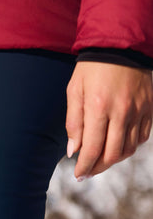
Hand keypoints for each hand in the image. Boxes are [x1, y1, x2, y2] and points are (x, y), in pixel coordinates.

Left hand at [65, 61, 152, 179]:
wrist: (121, 43)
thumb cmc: (92, 67)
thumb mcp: (74, 91)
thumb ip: (73, 122)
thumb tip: (73, 151)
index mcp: (99, 107)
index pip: (92, 148)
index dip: (84, 166)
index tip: (78, 174)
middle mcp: (122, 111)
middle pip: (113, 154)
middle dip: (98, 167)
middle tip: (88, 172)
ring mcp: (139, 110)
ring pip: (129, 149)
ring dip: (114, 159)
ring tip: (101, 160)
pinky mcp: (150, 108)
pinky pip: (142, 137)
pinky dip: (130, 146)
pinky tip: (118, 146)